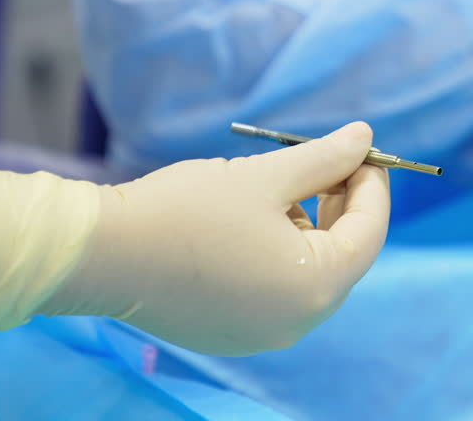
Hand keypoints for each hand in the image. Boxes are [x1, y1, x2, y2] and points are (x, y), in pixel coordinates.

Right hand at [42, 122, 390, 356]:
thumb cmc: (187, 210)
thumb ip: (324, 158)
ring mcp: (265, 335)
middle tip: (327, 160)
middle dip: (340, 204)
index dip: (372, 183)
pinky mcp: (234, 334)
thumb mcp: (265, 175)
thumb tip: (365, 137)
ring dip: (307, 226)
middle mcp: (298, 322)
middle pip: (344, 255)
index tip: (361, 148)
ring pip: (309, 272)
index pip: (369, 230)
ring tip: (275, 188)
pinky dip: (278, 253)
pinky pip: (277, 290)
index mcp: (316, 286)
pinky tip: (251, 222)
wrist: (101, 255)